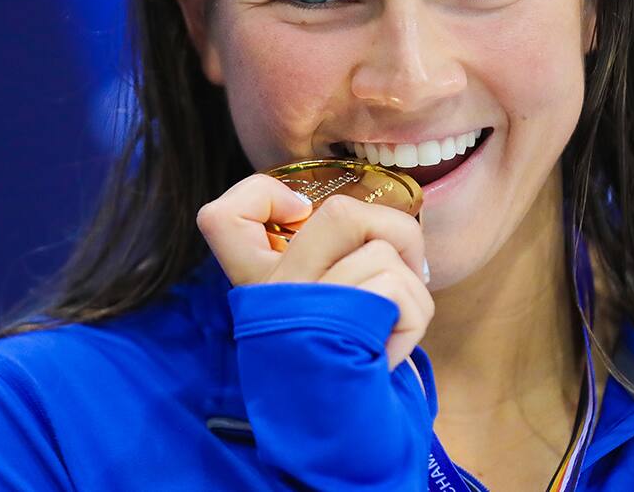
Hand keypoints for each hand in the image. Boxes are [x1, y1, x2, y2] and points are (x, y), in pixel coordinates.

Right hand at [196, 173, 433, 368]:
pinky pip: (396, 289)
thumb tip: (389, 224)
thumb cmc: (345, 362)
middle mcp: (272, 294)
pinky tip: (388, 350)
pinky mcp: (339, 331)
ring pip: (383, 254)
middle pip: (340, 213)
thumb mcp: (327, 305)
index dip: (260, 196)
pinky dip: (413, 317)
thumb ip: (335, 258)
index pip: (219, 218)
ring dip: (412, 290)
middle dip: (397, 230)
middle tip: (403, 266)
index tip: (298, 213)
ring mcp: (303, 310)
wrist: (347, 438)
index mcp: (260, 283)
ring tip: (389, 327)